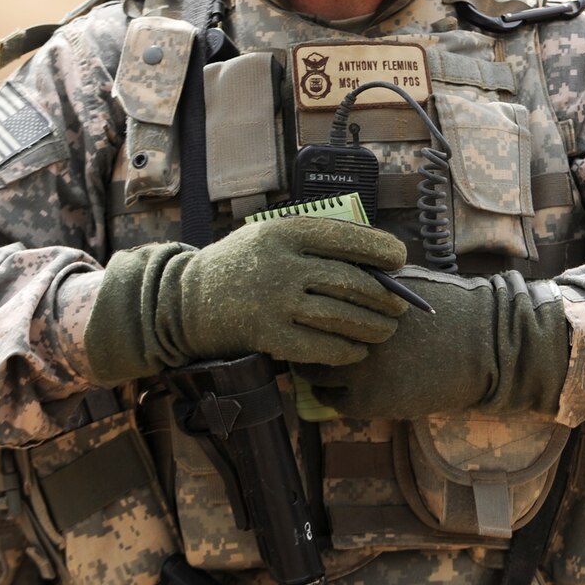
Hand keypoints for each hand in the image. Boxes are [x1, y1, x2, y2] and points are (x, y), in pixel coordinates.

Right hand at [84, 216, 410, 383]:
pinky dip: (346, 351)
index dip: (381, 250)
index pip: (347, 238)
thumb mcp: (272, 236)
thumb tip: (376, 257)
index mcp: (286, 232)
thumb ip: (315, 242)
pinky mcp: (267, 336)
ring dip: (372, 327)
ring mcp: (274, 302)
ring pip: (340, 316)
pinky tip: (357, 352)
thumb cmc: (242, 265)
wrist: (184, 300)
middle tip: (401, 307)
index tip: (400, 260)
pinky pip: (320, 348)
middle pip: (350, 281)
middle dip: (384, 297)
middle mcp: (282, 264)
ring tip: (386, 331)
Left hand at [297, 269, 569, 419]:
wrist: (486, 346)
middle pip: (305, 335)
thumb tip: (332, 285)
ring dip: (316, 369)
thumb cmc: (451, 308)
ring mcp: (358, 364)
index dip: (307, 308)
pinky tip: (348, 387)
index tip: (308, 315)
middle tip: (306, 344)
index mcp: (361, 293)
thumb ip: (369, 285)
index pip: (311, 299)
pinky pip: (332, 400)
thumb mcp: (406, 284)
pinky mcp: (368, 399)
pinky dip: (335, 394)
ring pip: (313, 371)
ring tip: (325, 367)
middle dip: (304, 340)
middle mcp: (352, 327)